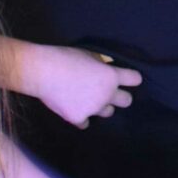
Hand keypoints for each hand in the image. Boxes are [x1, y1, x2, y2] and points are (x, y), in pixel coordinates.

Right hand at [22, 43, 140, 128]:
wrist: (42, 72)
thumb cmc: (64, 57)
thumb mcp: (90, 55)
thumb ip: (102, 65)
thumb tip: (106, 69)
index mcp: (111, 76)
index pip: (135, 79)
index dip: (132, 78)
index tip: (128, 79)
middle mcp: (107, 94)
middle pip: (127, 101)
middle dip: (120, 96)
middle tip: (108, 92)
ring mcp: (93, 109)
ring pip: (108, 112)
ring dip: (101, 106)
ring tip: (87, 99)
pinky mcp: (78, 118)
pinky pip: (86, 122)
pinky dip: (81, 117)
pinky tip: (73, 108)